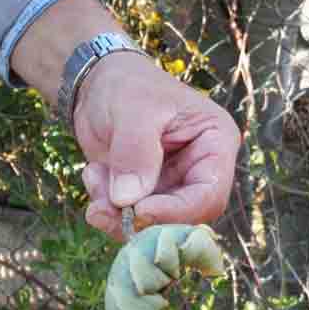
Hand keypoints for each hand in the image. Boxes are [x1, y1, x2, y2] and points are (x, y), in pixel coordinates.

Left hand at [74, 52, 239, 239]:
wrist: (99, 85)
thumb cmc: (126, 85)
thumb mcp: (132, 110)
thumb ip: (134, 153)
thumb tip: (128, 200)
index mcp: (215, 144)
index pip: (209, 195)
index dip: (177, 212)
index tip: (138, 210)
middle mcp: (200, 170)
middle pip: (183, 218)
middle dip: (140, 218)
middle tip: (101, 209)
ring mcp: (173, 186)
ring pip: (153, 224)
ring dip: (117, 213)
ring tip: (93, 178)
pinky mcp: (147, 195)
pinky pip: (130, 219)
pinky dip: (106, 207)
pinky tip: (92, 174)